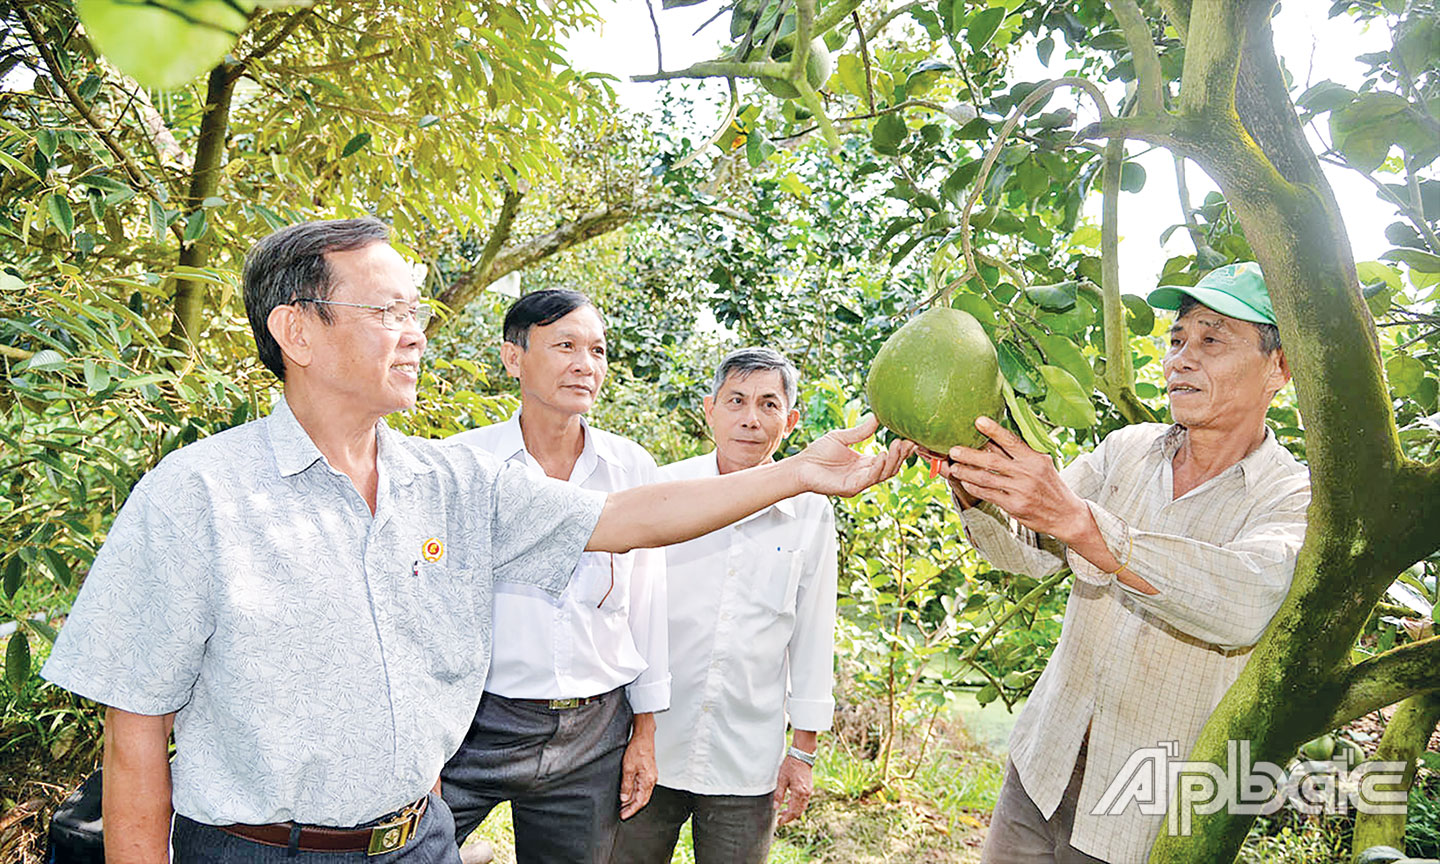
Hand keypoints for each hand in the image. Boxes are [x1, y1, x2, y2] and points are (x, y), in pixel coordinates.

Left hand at [619, 715, 657, 819]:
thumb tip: (624, 798)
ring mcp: (651, 777)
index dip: (631, 810)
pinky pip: (643, 788)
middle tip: (622, 813)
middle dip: (632, 808)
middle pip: (643, 800)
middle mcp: (651, 780)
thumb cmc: (637, 749)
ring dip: (634, 801)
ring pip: (643, 794)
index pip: (640, 802)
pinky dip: (636, 793)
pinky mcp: (649, 773)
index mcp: (648, 781)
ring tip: (623, 806)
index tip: (623, 816)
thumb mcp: (628, 768)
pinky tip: (629, 793)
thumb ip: (626, 785)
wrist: (644, 737)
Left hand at [772, 755, 813, 825]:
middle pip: (799, 811)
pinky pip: (804, 801)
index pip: (793, 811)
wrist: (802, 755)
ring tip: (784, 811)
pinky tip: (789, 802)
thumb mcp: (782, 779)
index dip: (786, 818)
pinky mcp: (809, 788)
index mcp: (799, 792)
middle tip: (781, 819)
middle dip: (790, 817)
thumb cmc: (791, 765)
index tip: (780, 822)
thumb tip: (776, 807)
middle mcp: (806, 793)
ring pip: (802, 807)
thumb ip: (779, 795)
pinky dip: (797, 805)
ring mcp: (809, 791)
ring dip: (793, 811)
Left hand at [794, 416, 914, 496]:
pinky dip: (878, 468)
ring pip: (884, 474)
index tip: (910, 437)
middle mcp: (864, 474)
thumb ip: (860, 431)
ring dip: (893, 460)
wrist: (800, 466)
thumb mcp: (842, 438)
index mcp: (864, 464)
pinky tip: (881, 455)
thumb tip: (878, 416)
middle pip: (891, 467)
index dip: (900, 450)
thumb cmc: (817, 453)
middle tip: (908, 441)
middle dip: (901, 455)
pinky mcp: (850, 488)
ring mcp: (859, 483)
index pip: (888, 458)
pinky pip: (869, 480)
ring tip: (898, 445)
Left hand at [942, 417, 1089, 542]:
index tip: (978, 420)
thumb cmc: (1050, 486)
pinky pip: (988, 494)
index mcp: (1035, 458)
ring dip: (966, 472)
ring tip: (953, 467)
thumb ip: (1021, 453)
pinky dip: (974, 487)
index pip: (1011, 441)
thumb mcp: (1042, 464)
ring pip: (986, 478)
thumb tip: (994, 437)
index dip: (994, 430)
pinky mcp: (1014, 505)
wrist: (1066, 514)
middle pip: (992, 460)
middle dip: (969, 454)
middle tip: (953, 449)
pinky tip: (965, 482)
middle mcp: (1028, 472)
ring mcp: (1020, 490)